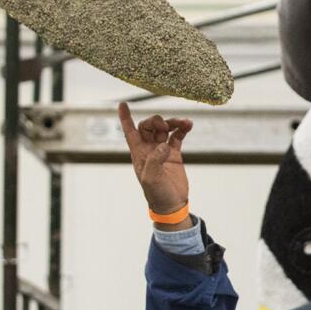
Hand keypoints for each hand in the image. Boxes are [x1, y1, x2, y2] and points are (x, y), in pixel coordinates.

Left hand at [118, 102, 190, 218]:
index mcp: (138, 153)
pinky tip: (188, 125)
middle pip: (148, 126)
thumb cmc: (157, 194)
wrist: (172, 204)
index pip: (129, 131)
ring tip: (183, 123)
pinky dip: (182, 129)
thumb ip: (154, 160)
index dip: (125, 118)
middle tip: (165, 126)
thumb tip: (163, 145)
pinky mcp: (174, 153)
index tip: (122, 105)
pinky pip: (177, 136)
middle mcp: (148, 149)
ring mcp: (162, 150)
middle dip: (156, 120)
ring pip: (164, 129)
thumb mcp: (151, 179)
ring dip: (173, 123)